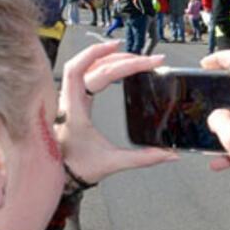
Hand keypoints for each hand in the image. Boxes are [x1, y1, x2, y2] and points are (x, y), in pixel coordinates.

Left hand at [56, 41, 176, 181]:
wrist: (59, 176)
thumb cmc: (77, 168)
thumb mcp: (112, 163)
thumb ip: (143, 158)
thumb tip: (170, 154)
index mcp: (74, 110)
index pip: (84, 72)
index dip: (103, 56)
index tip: (128, 53)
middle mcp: (68, 100)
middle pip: (91, 66)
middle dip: (120, 58)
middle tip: (146, 59)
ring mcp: (69, 99)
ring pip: (87, 67)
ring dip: (110, 58)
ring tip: (134, 58)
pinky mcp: (74, 101)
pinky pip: (85, 75)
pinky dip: (100, 65)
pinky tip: (114, 65)